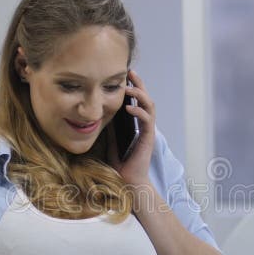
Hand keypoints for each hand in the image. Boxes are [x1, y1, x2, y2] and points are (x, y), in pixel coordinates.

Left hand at [107, 69, 154, 186]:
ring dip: (140, 94)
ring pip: (150, 106)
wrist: (128, 182)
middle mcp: (145, 126)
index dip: (133, 88)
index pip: (138, 102)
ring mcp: (148, 132)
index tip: (125, 77)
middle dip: (139, 84)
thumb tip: (104, 116)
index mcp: (137, 126)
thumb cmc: (121, 166)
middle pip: (146, 99)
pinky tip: (128, 108)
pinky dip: (139, 111)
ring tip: (129, 88)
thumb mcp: (112, 143)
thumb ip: (111, 131)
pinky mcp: (148, 138)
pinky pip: (147, 120)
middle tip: (131, 72)